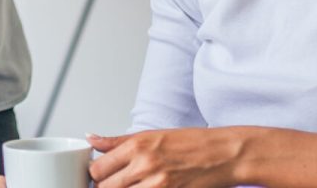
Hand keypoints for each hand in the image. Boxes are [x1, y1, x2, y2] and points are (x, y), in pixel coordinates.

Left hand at [87, 128, 249, 187]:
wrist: (225, 155)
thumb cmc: (191, 143)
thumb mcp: (152, 134)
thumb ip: (117, 141)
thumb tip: (91, 138)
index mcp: (137, 146)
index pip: (97, 169)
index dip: (96, 174)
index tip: (101, 175)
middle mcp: (145, 166)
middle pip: (104, 187)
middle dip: (104, 187)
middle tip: (116, 183)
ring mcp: (158, 185)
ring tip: (132, 186)